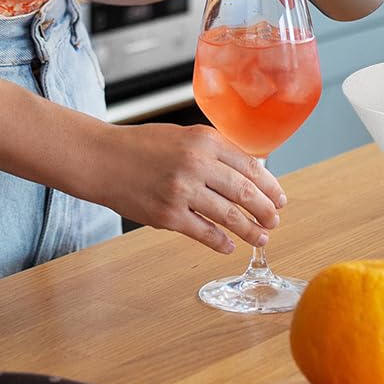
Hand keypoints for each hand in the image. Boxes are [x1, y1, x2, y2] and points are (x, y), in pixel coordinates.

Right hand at [99, 122, 285, 254]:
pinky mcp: (168, 216)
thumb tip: (249, 173)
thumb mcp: (184, 136)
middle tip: (275, 220)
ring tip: (261, 237)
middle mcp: (197, 164)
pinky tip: (229, 247)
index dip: (270, 185)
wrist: (103, 159)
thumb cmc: (143, 146)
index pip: (251, 166)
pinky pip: (203, 233)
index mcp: (204, 140)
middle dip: (266, 210)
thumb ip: (214, 152)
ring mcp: (182, 192)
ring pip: (229, 216)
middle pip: (246, 192)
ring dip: (250, 230)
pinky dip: (221, 242)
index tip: (280, 197)